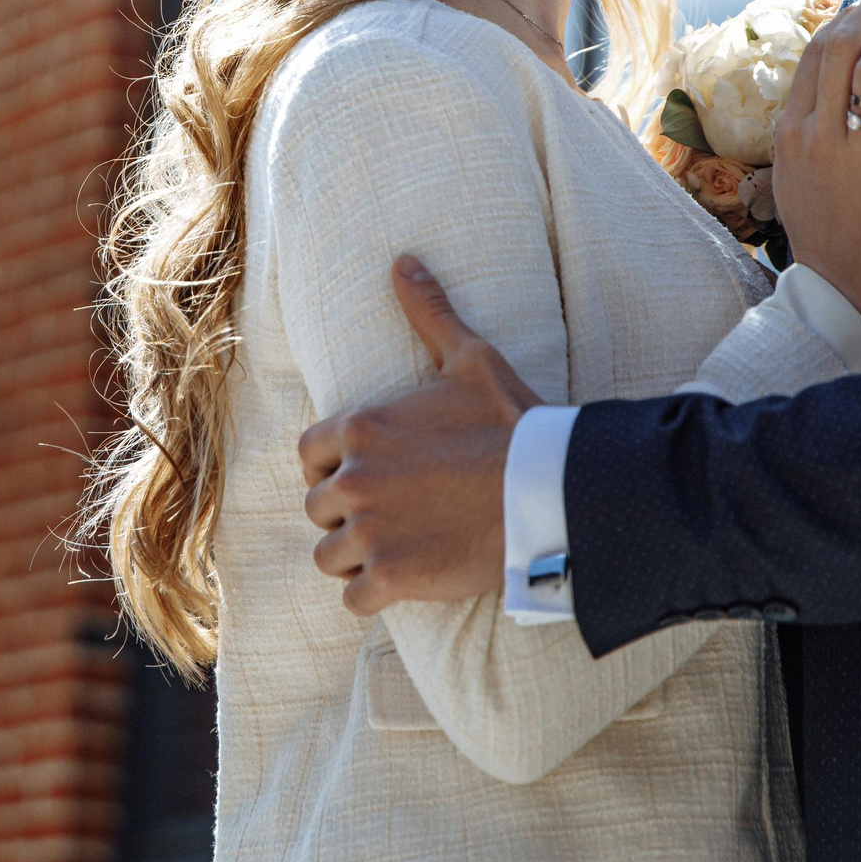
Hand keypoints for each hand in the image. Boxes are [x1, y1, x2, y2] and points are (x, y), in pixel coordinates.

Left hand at [298, 258, 543, 615]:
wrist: (551, 490)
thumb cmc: (512, 422)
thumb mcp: (470, 357)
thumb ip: (428, 312)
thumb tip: (403, 261)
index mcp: (360, 428)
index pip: (309, 454)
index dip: (332, 466)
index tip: (363, 474)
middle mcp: (353, 480)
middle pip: (318, 506)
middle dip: (345, 513)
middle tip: (388, 514)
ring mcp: (370, 532)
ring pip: (329, 556)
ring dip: (354, 557)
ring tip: (392, 550)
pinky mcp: (394, 578)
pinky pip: (355, 599)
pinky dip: (373, 596)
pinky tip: (402, 583)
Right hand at [768, 0, 860, 339]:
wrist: (840, 292)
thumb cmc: (824, 235)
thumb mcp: (795, 175)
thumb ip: (810, 128)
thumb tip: (837, 83)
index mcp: (790, 131)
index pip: (817, 50)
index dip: (852, 14)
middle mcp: (816, 135)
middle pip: (843, 45)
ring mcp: (853, 154)